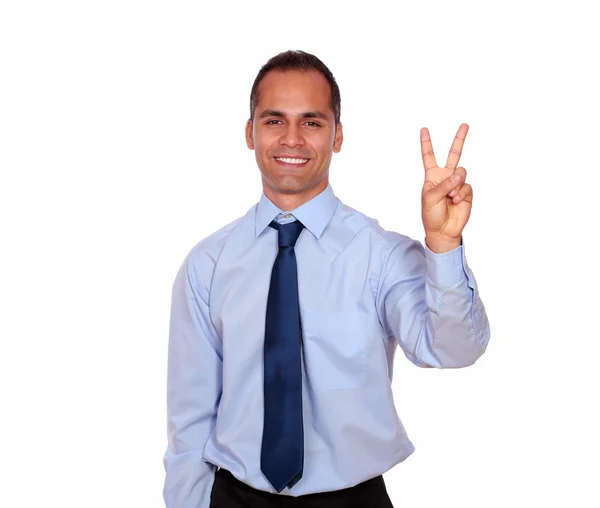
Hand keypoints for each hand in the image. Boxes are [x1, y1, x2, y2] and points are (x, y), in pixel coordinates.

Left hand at [420, 123, 472, 252]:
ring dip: (455, 185)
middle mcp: (446, 177)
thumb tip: (458, 175)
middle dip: (459, 139)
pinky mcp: (467, 192)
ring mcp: (457, 184)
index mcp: (432, 176)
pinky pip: (467, 186)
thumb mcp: (430, 198)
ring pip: (461, 172)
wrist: (443, 230)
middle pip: (454, 155)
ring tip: (450, 197)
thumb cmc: (431, 215)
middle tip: (465, 125)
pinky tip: (456, 202)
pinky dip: (461, 194)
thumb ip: (443, 184)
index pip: (429, 157)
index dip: (426, 143)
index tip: (424, 129)